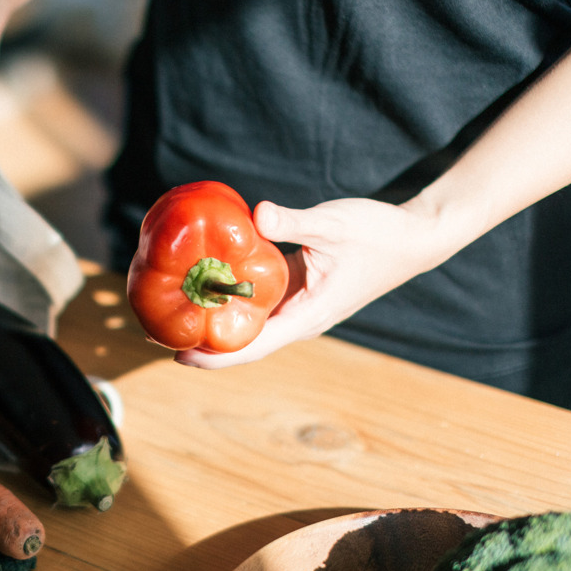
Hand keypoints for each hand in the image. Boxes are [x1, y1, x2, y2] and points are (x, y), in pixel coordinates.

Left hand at [174, 197, 460, 368]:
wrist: (417, 236)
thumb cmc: (380, 233)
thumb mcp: (335, 223)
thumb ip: (295, 220)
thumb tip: (258, 214)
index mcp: (308, 315)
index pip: (253, 347)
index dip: (214, 355)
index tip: (177, 355)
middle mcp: (299, 317)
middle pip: (243, 342)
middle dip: (201, 341)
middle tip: (153, 332)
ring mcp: (298, 305)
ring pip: (248, 322)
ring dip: (212, 320)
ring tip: (168, 312)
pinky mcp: (297, 287)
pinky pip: (257, 300)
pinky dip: (230, 296)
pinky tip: (203, 283)